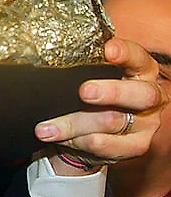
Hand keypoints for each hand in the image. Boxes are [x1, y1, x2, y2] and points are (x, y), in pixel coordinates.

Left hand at [34, 37, 168, 174]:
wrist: (94, 134)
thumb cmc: (94, 97)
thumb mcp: (91, 78)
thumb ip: (84, 69)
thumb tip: (48, 64)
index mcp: (141, 71)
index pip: (139, 58)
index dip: (126, 53)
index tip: (108, 50)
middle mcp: (150, 97)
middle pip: (140, 94)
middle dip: (111, 91)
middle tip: (84, 92)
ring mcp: (146, 124)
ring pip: (111, 121)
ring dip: (73, 124)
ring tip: (45, 128)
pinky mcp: (136, 146)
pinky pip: (104, 145)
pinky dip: (77, 141)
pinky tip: (59, 138)